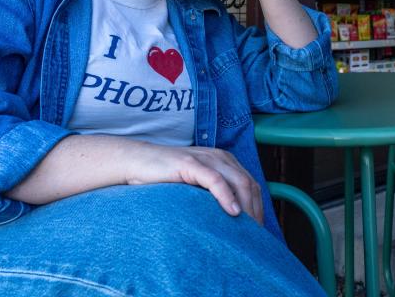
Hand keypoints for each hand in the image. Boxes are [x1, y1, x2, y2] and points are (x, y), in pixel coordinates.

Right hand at [124, 142, 263, 224]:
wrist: (136, 162)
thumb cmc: (165, 180)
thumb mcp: (195, 188)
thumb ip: (211, 197)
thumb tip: (229, 223)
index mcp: (225, 162)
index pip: (251, 185)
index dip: (258, 208)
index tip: (257, 232)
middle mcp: (220, 157)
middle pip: (248, 184)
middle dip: (255, 211)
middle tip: (255, 237)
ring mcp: (206, 159)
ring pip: (237, 181)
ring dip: (246, 206)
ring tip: (248, 229)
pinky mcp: (191, 163)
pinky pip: (215, 179)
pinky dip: (226, 196)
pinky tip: (232, 212)